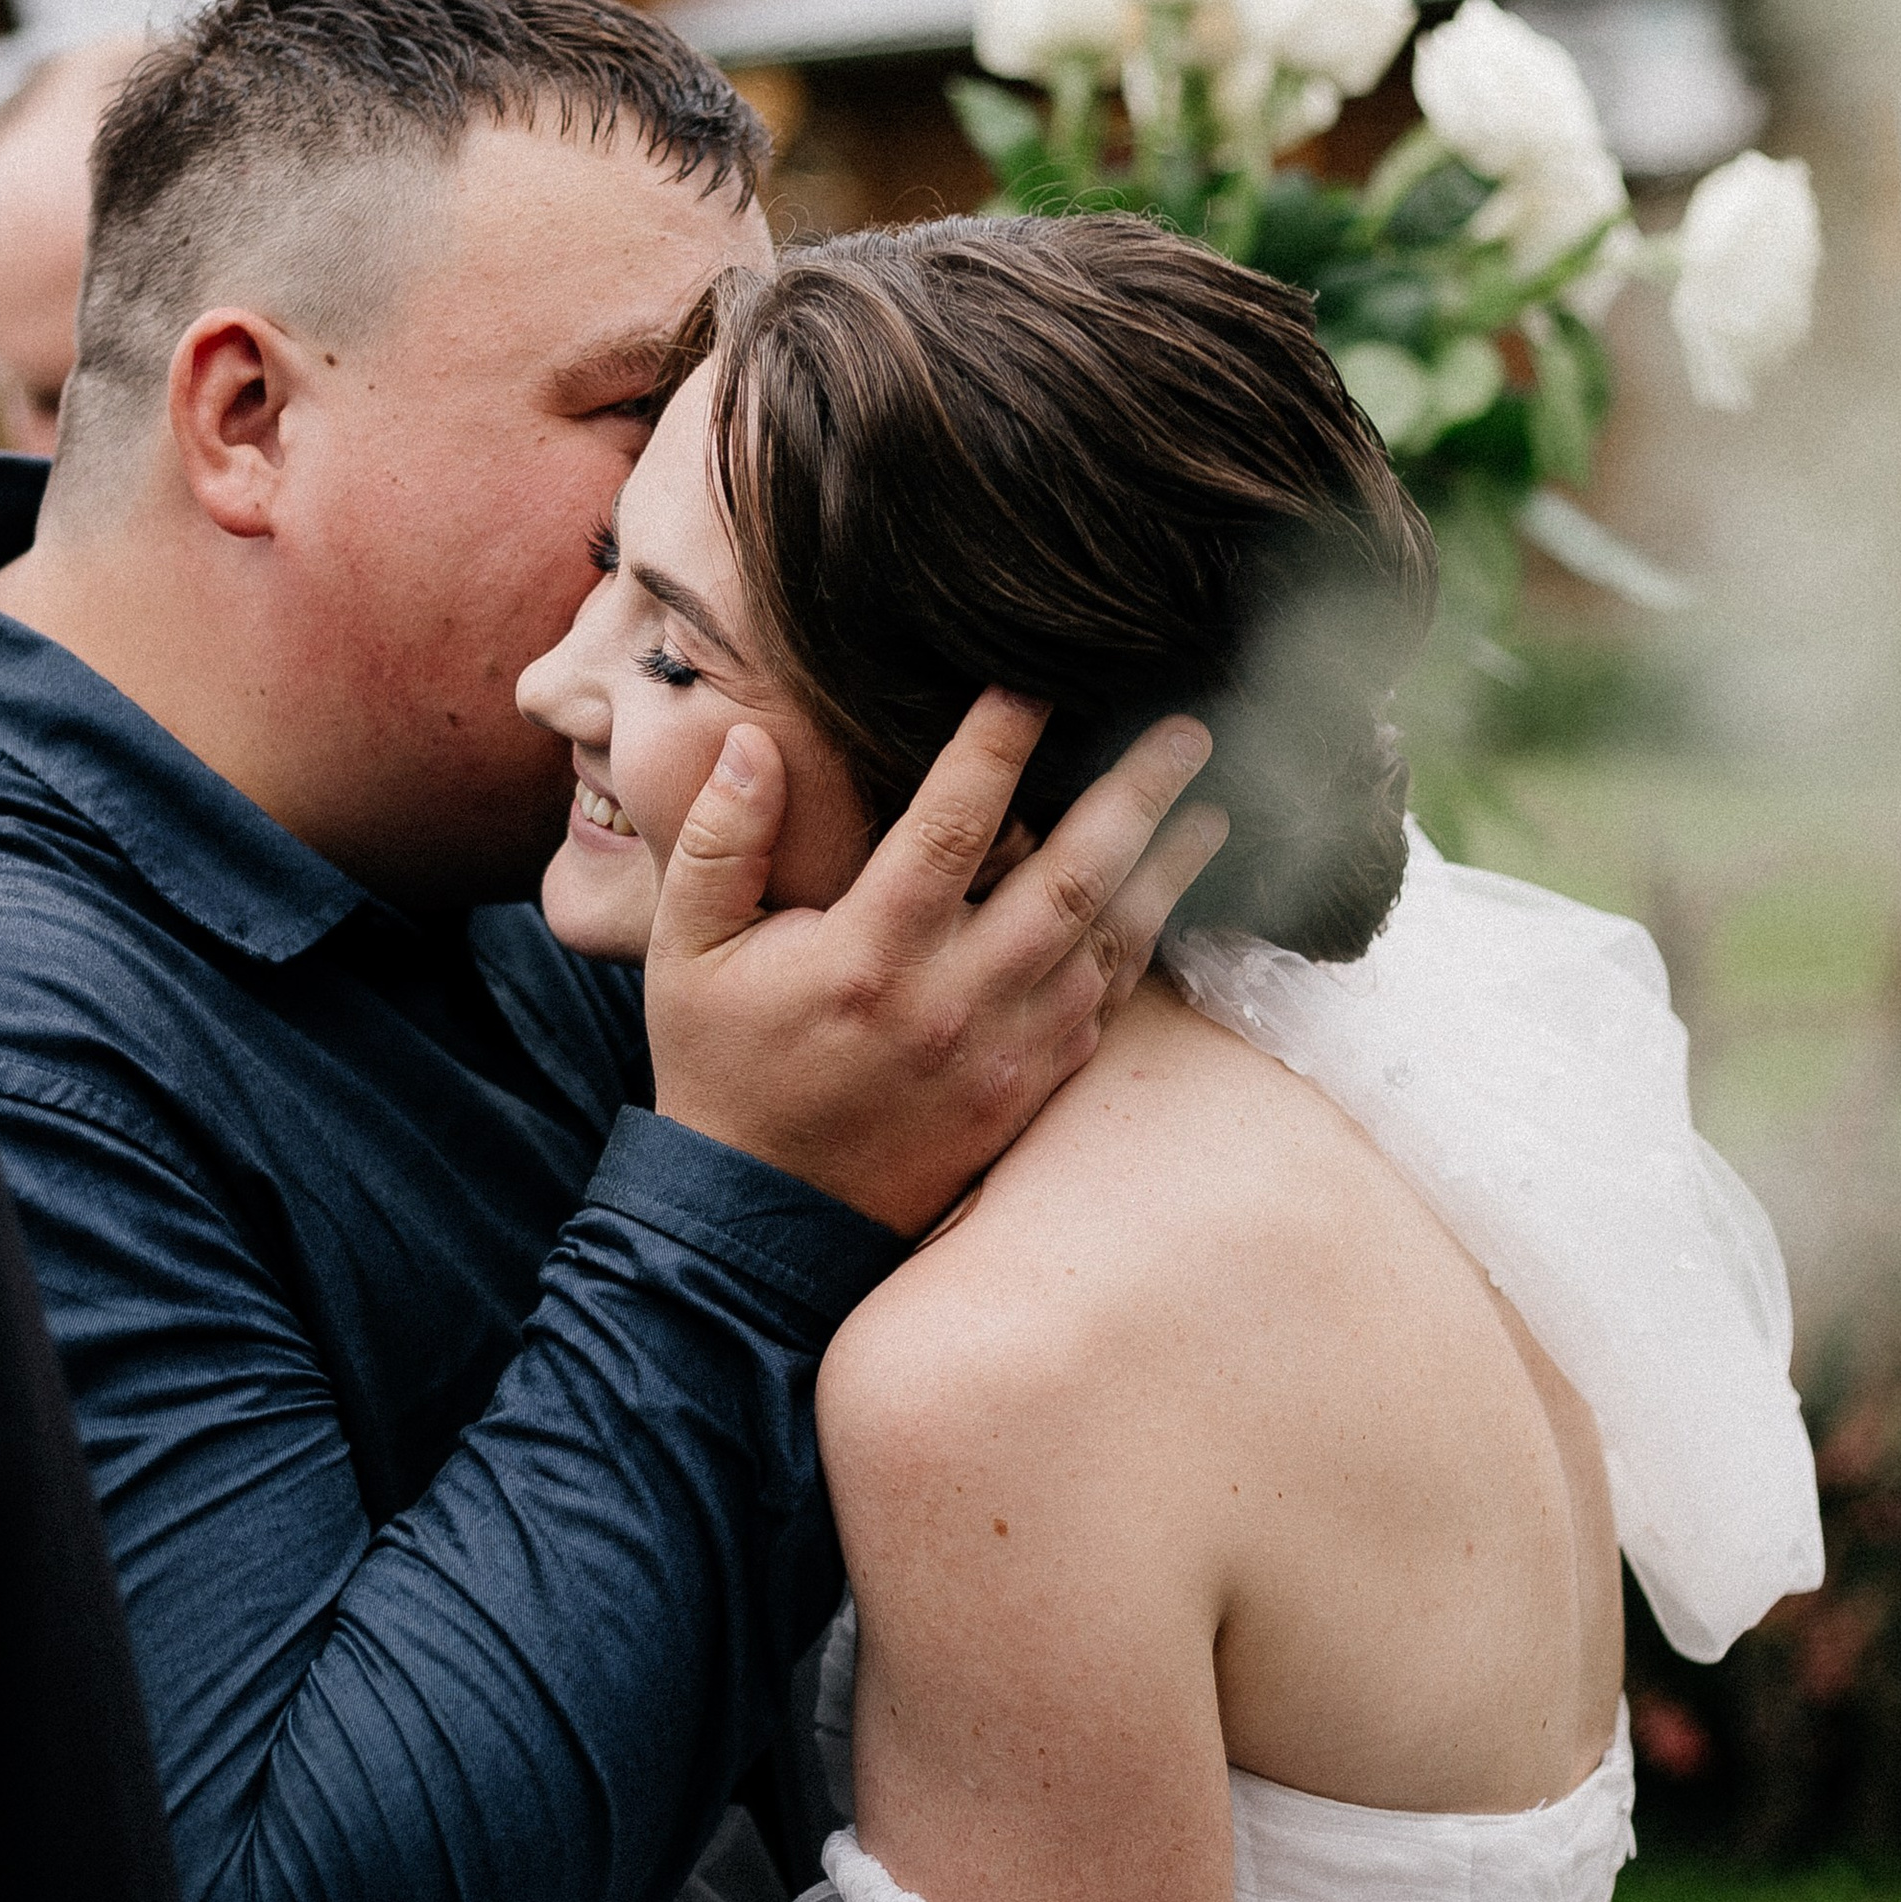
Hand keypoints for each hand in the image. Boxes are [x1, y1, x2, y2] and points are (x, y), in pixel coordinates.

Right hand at [644, 693, 1223, 1236]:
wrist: (767, 1220)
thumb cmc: (723, 1067)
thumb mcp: (688, 952)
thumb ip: (719, 843)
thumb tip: (751, 742)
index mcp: (868, 956)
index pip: (949, 825)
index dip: (997, 744)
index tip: (1032, 681)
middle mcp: (952, 1003)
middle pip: (1073, 878)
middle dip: (1137, 795)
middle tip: (1185, 731)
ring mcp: (1003, 1054)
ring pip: (1111, 945)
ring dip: (1167, 872)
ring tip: (1212, 810)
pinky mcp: (1028, 1092)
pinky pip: (1106, 1009)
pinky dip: (1146, 949)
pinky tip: (1168, 903)